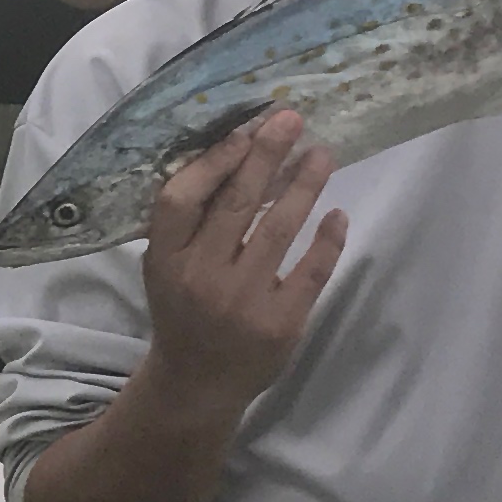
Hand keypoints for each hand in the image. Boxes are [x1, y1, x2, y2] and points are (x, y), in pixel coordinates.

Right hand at [140, 107, 343, 409]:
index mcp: (165, 261)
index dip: (213, 163)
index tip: (243, 132)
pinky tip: (337, 215)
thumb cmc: (183, 309)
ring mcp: (242, 303)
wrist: (199, 382)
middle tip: (291, 119)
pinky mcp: (280, 324)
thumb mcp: (166, 267)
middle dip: (266, 155)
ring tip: (322, 154)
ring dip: (304, 185)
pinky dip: (328, 240)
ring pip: (278, 230)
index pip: (181, 200)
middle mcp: (200, 279)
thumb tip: (235, 152)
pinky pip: (311, 271)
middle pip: (236, 205)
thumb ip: (190, 223)